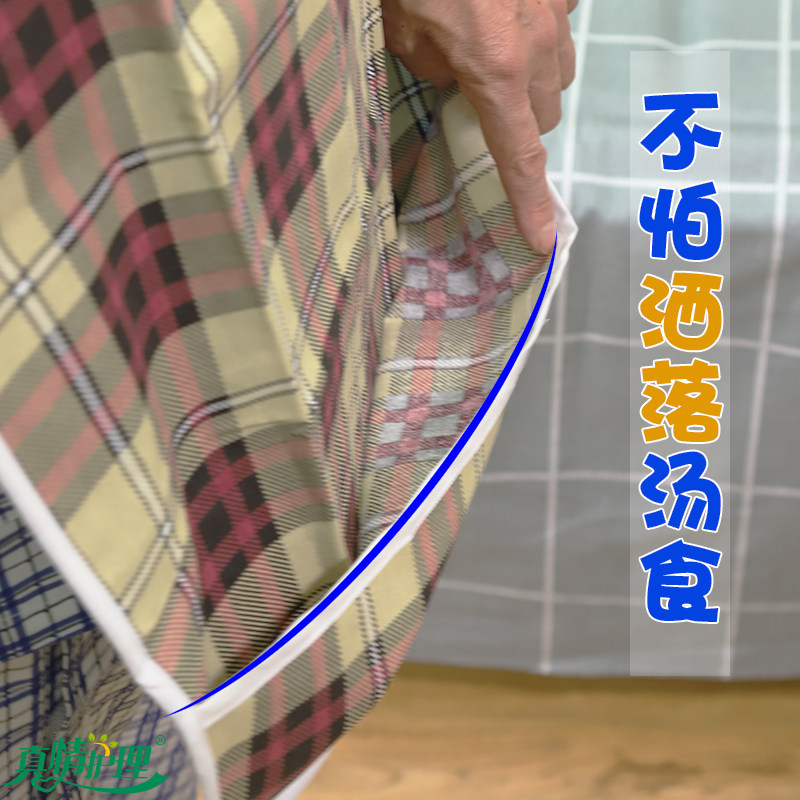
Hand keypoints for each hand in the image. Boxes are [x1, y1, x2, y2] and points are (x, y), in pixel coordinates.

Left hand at [381, 0, 577, 253]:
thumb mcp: (399, 27)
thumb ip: (429, 64)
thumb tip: (449, 73)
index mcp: (495, 67)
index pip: (521, 155)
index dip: (531, 203)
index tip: (542, 242)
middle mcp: (538, 42)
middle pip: (548, 114)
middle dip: (522, 122)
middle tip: (483, 108)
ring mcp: (555, 4)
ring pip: (561, 70)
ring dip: (534, 80)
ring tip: (495, 59)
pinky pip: (563, 21)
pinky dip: (541, 32)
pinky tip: (511, 16)